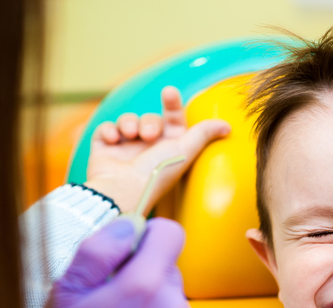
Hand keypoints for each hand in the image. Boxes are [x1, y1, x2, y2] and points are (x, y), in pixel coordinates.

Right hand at [85, 86, 229, 212]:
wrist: (123, 189)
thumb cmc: (157, 172)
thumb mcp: (185, 150)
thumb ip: (204, 133)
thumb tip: (227, 126)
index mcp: (170, 148)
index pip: (173, 119)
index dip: (173, 104)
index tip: (170, 93)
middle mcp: (149, 148)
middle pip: (150, 118)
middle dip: (149, 122)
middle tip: (149, 135)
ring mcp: (126, 148)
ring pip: (128, 120)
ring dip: (128, 122)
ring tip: (129, 135)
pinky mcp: (105, 149)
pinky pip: (106, 128)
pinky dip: (108, 130)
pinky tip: (113, 140)